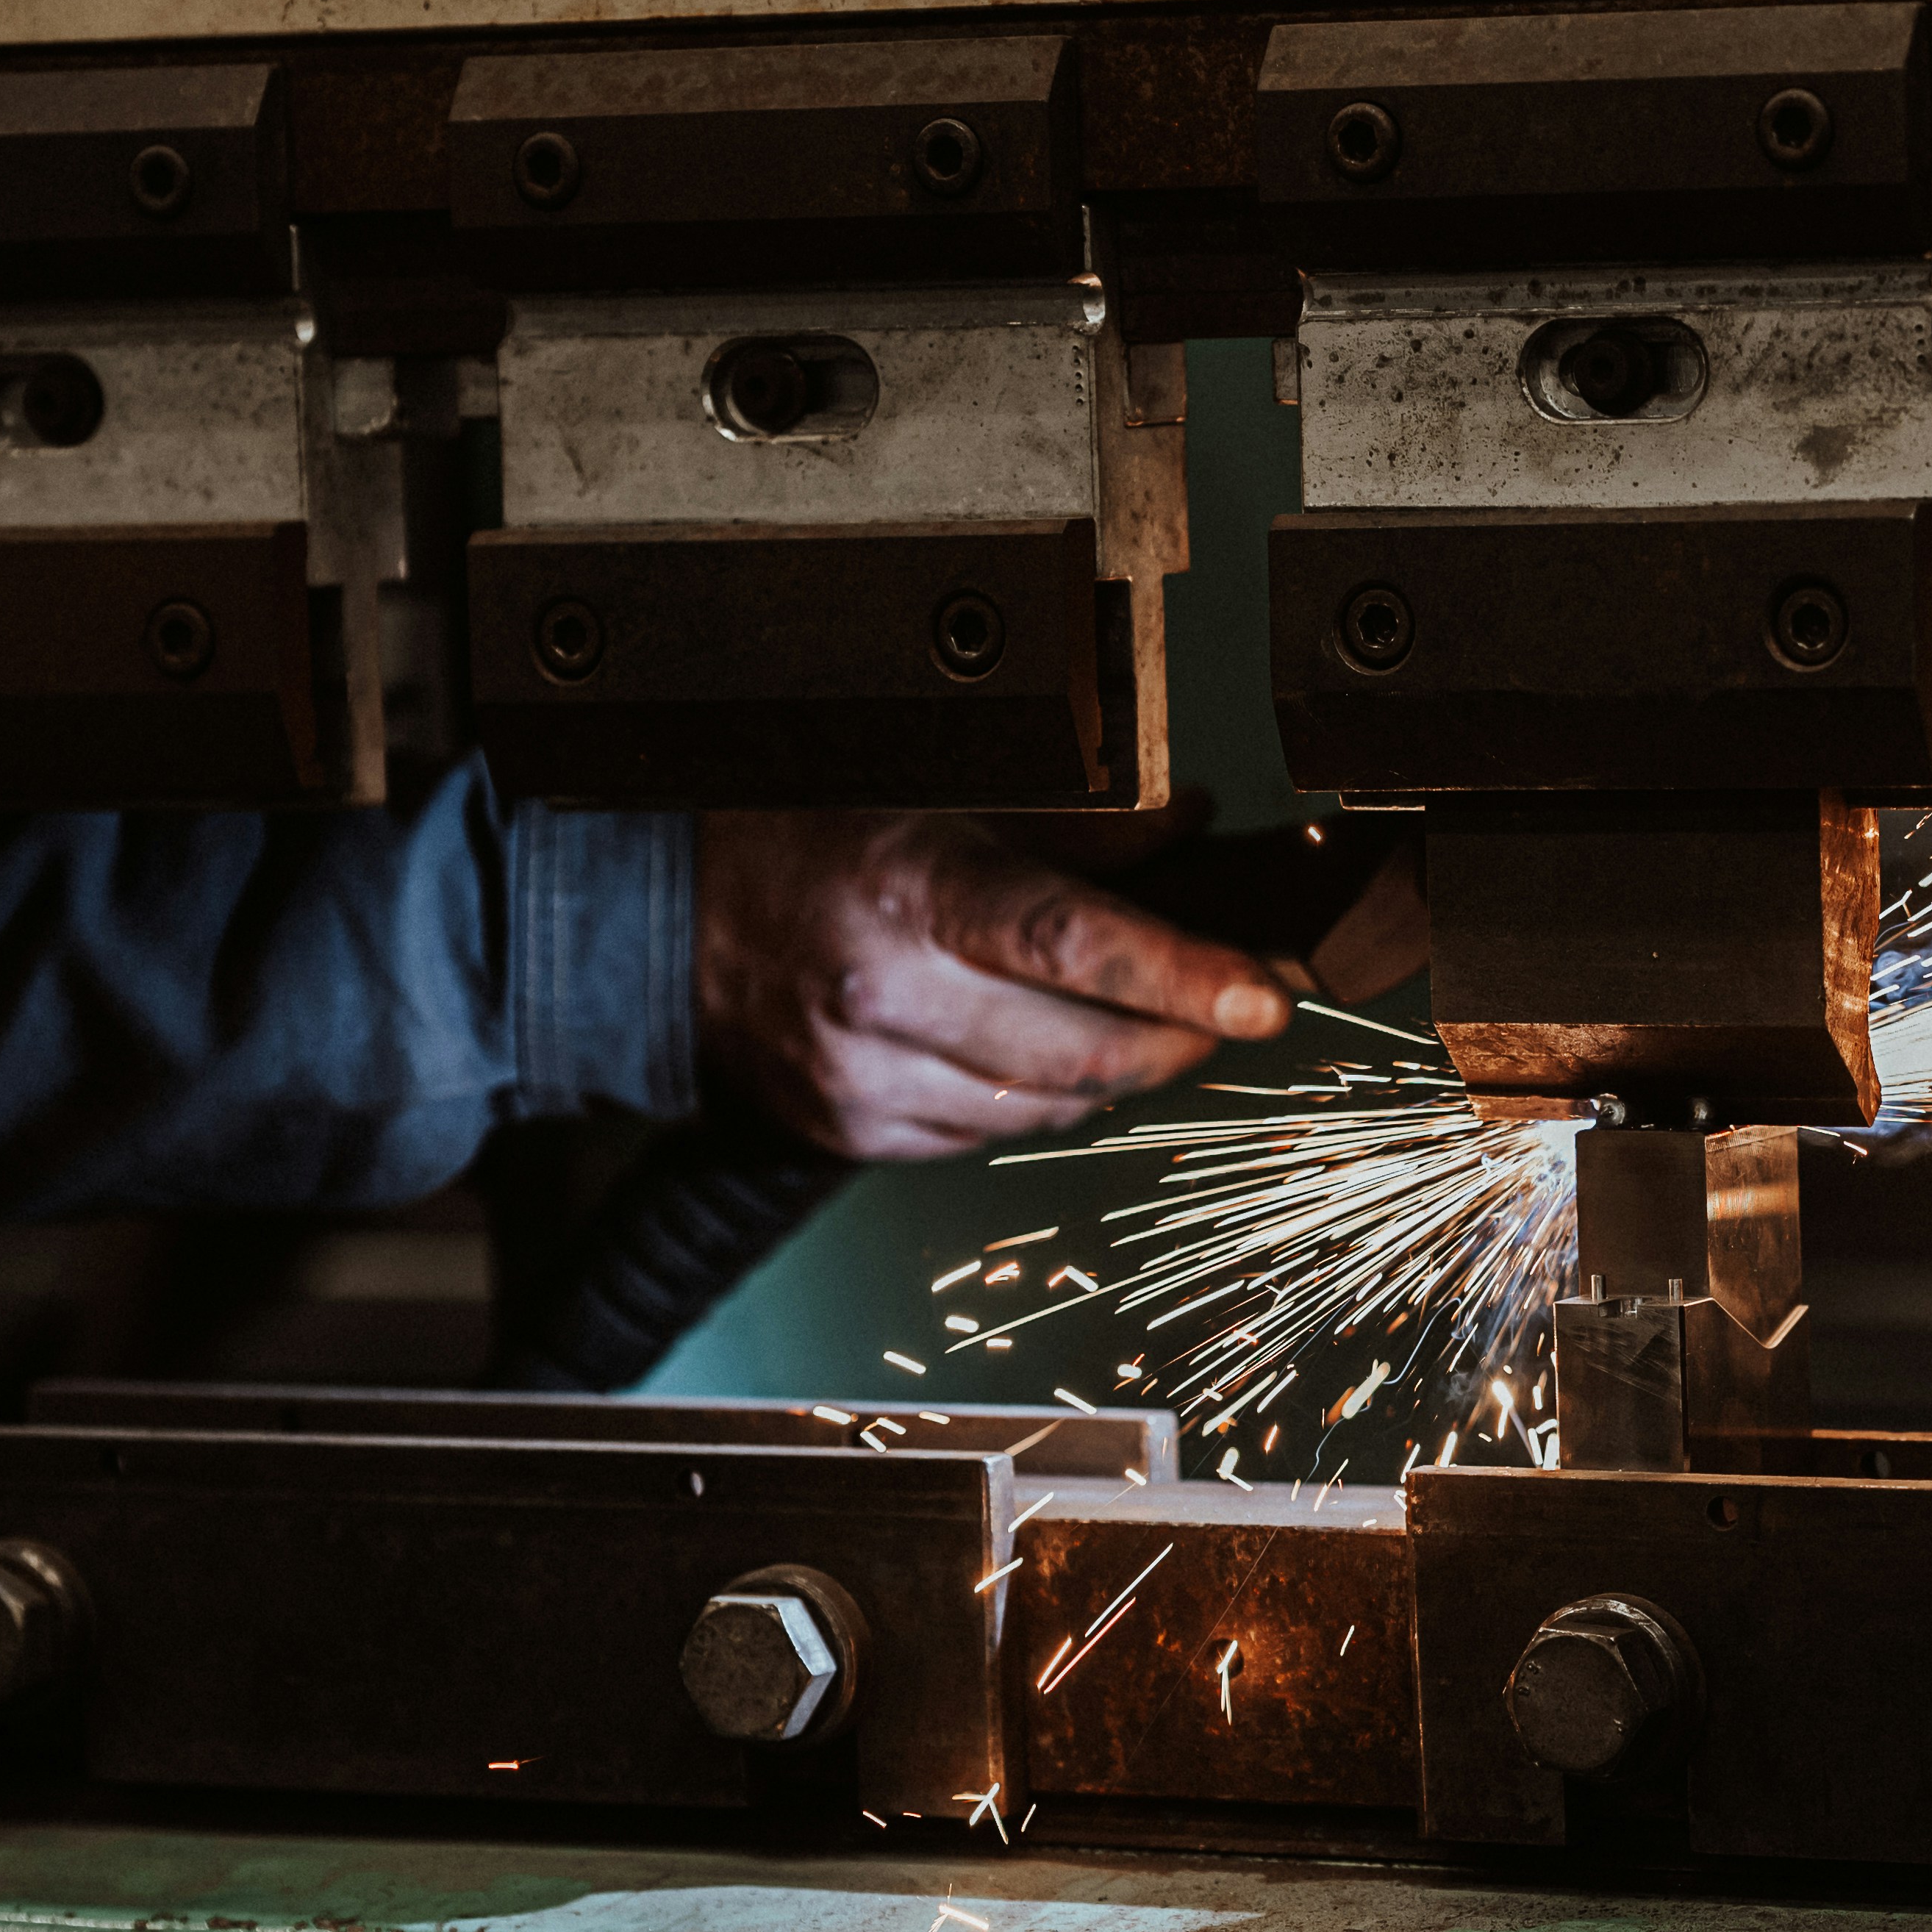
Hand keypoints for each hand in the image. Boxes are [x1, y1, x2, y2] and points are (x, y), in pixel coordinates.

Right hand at [694, 811, 1292, 1159]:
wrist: (667, 915)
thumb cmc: (814, 837)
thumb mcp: (941, 794)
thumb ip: (1075, 821)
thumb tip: (1191, 821)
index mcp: (912, 890)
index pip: (1074, 943)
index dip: (1181, 976)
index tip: (1264, 1001)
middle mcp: (882, 990)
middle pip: (1081, 1048)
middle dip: (1173, 1036)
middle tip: (1222, 1011)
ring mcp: (861, 1075)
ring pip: (1045, 1108)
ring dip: (1108, 1076)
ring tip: (1123, 1023)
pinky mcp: (848, 1131)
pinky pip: (985, 1137)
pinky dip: (1029, 1103)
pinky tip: (1024, 1055)